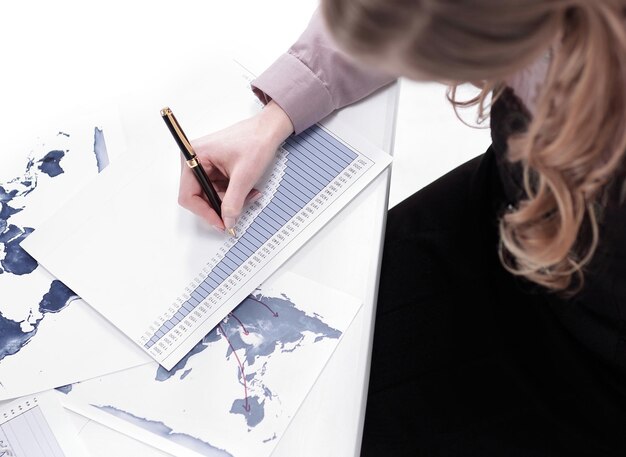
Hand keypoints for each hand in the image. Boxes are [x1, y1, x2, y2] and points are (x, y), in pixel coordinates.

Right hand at [179, 101, 293, 231]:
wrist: (269, 130)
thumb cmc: (255, 141)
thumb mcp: (244, 176)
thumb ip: (233, 202)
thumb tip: (227, 221)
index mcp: (194, 156)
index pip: (188, 195)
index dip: (204, 212)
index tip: (220, 223)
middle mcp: (195, 160)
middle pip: (199, 196)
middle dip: (220, 206)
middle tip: (236, 214)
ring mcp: (205, 164)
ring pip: (211, 194)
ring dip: (230, 200)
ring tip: (249, 195)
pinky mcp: (215, 167)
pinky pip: (219, 188)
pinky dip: (233, 193)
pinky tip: (247, 190)